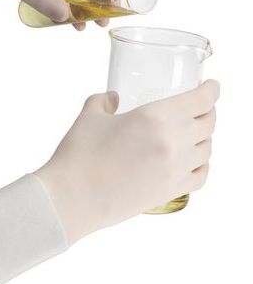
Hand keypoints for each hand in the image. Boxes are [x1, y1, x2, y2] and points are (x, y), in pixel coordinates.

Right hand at [35, 80, 219, 242]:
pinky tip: (194, 160)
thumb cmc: (78, 157)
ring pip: (208, 149)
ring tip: (194, 134)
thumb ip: (103, 101)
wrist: (71, 198)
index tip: (212, 86)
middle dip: (208, 111)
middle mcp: (172, 142)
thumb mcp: (89, 117)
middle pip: (208, 123)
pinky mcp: (170, 192)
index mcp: (155, 117)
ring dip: (204, 138)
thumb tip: (113, 98)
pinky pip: (201, 176)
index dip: (212, 89)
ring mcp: (175, 170)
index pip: (201, 99)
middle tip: (200, 107)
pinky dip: (202, 164)